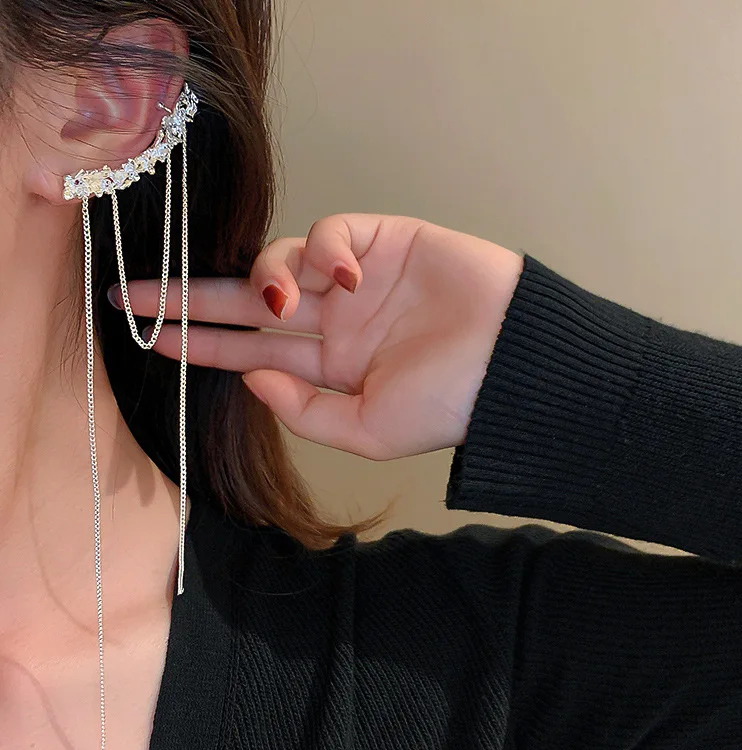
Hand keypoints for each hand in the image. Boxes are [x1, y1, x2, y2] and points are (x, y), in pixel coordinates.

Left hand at [115, 214, 522, 459]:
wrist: (514, 362)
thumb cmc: (449, 404)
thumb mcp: (369, 431)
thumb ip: (306, 411)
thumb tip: (254, 378)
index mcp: (332, 367)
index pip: (251, 351)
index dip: (201, 342)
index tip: (149, 334)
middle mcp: (337, 321)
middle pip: (249, 302)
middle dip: (193, 296)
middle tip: (135, 292)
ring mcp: (358, 279)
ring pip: (283, 259)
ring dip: (267, 273)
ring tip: (280, 296)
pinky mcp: (385, 239)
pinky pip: (332, 233)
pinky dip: (325, 249)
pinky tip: (344, 275)